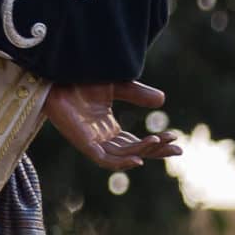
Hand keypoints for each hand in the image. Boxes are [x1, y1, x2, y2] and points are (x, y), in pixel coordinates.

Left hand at [44, 80, 181, 171]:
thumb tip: (163, 100)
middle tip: (178, 149)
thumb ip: (137, 94)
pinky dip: (120, 162)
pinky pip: (103, 159)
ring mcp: (90, 141)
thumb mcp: (116, 85)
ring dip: (142, 152)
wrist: (56, 73)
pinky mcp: (81, 142)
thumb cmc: (79, 78)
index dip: (156, 144)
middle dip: (155, 151)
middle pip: (132, 152)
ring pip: (121, 156)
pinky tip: (138, 159)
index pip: (135, 143)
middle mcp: (99, 138)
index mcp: (107, 128)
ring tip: (159, 141)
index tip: (176, 138)